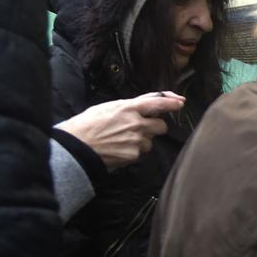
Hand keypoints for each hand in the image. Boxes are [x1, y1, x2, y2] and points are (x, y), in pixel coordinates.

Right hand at [56, 93, 184, 169]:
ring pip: (150, 141)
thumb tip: (145, 105)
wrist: (75, 146)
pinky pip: (141, 153)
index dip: (171, 102)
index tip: (180, 102)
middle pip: (161, 125)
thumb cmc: (86, 125)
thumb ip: (128, 106)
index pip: (158, 102)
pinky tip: (118, 149)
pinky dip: (133, 152)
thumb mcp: (107, 107)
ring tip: (121, 140)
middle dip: (154, 128)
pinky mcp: (134, 154)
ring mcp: (137, 140)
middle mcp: (136, 123)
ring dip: (142, 141)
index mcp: (128, 108)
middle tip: (139, 129)